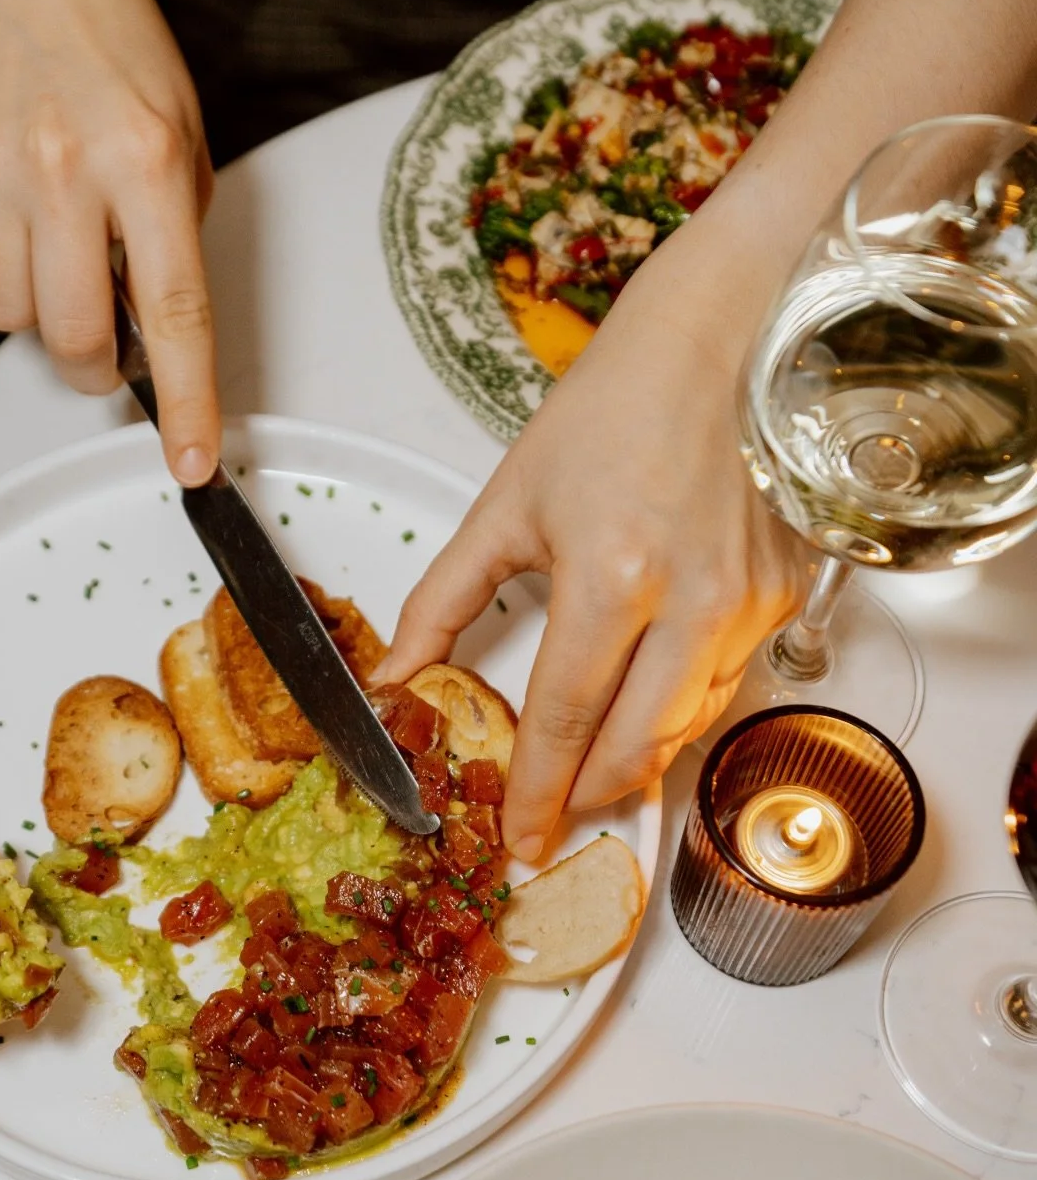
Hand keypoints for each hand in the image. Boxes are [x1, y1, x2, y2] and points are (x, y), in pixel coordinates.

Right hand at [0, 0, 218, 482]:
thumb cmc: (115, 58)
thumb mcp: (181, 136)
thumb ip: (170, 240)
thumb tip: (149, 339)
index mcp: (146, 161)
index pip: (172, 311)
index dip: (184, 400)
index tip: (190, 462)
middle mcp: (62, 167)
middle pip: (74, 336)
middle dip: (97, 365)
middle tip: (107, 343)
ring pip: (7, 319)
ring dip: (37, 312)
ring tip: (53, 250)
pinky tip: (10, 217)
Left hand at [380, 247, 807, 859]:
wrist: (723, 342)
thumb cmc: (615, 408)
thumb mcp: (509, 503)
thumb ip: (444, 600)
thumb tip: (396, 674)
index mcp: (614, 574)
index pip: (566, 717)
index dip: (538, 790)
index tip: (521, 837)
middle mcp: (694, 601)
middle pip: (635, 746)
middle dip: (586, 796)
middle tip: (552, 813)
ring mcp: (748, 604)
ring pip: (686, 727)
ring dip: (633, 760)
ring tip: (590, 768)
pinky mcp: (784, 598)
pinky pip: (725, 687)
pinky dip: (679, 713)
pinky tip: (645, 710)